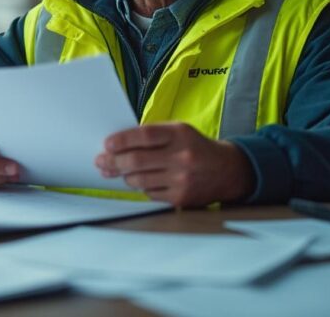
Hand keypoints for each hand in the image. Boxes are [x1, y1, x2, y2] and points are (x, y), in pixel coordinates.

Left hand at [95, 123, 255, 206]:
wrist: (227, 170)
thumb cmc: (195, 147)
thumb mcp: (179, 131)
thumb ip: (152, 135)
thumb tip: (117, 145)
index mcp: (180, 134)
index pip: (144, 136)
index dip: (122, 140)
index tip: (107, 144)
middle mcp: (182, 157)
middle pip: (137, 161)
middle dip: (114, 161)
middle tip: (101, 161)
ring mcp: (182, 179)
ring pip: (139, 180)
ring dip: (124, 176)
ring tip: (117, 171)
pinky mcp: (181, 198)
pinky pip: (149, 193)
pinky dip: (142, 187)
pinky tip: (141, 181)